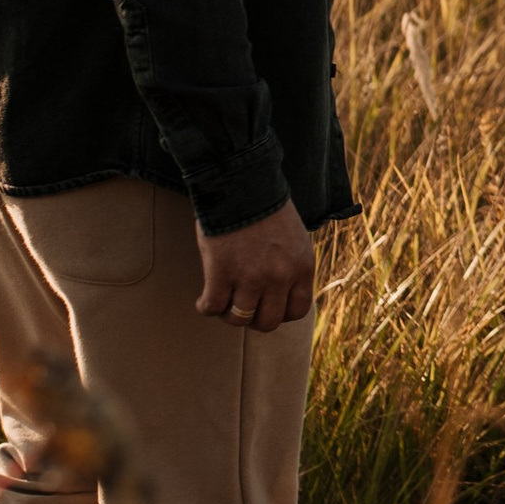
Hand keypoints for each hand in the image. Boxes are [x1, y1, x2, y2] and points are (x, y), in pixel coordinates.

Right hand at [198, 200, 317, 328]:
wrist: (241, 181)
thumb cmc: (263, 205)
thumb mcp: (293, 238)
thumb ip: (290, 266)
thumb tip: (279, 292)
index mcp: (302, 266)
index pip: (297, 311)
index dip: (279, 313)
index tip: (265, 306)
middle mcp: (280, 276)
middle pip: (267, 322)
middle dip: (253, 318)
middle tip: (240, 307)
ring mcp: (251, 277)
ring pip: (238, 318)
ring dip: (227, 313)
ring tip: (220, 301)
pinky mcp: (221, 272)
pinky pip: (212, 306)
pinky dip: (205, 307)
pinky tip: (202, 300)